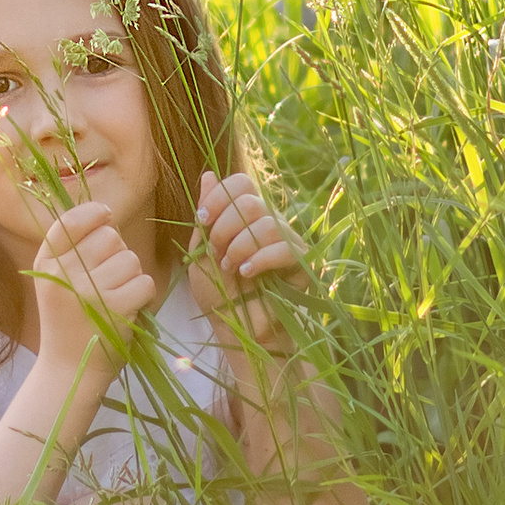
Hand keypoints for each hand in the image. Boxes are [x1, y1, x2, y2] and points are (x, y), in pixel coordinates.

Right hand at [31, 201, 155, 374]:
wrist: (68, 371)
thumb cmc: (69, 323)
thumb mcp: (55, 283)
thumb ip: (71, 251)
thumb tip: (106, 216)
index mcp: (46, 265)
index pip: (69, 222)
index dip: (93, 213)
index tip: (106, 216)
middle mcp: (63, 274)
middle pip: (110, 237)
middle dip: (118, 252)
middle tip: (110, 278)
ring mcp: (89, 291)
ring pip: (131, 259)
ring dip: (132, 275)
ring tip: (117, 297)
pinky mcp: (115, 309)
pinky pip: (145, 282)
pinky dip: (144, 294)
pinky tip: (129, 309)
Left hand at [189, 170, 307, 346]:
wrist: (237, 330)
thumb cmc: (219, 294)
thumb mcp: (201, 253)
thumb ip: (206, 217)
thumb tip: (208, 174)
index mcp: (246, 218)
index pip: (241, 184)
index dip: (220, 196)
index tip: (202, 220)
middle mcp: (270, 224)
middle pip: (250, 202)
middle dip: (225, 227)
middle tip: (216, 254)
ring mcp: (288, 243)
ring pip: (267, 223)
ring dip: (240, 246)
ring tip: (230, 269)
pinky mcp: (302, 265)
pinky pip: (285, 248)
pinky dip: (260, 259)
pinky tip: (247, 273)